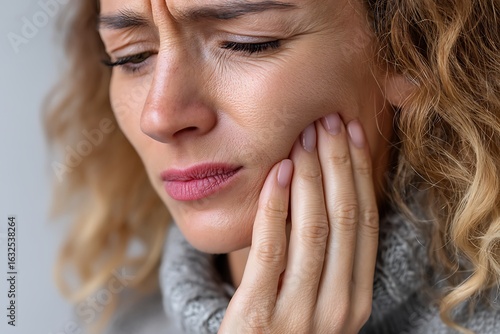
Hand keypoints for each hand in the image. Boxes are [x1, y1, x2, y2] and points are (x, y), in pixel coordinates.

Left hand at [219, 113, 378, 333]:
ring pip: (313, 228)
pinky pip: (271, 248)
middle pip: (345, 218)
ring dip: (309, 176)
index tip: (354, 135)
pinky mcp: (258, 315)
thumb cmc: (283, 327)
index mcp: (356, 298)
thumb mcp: (316, 297)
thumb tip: (329, 188)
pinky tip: (276, 173)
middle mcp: (338, 306)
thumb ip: (328, 257)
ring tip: (303, 138)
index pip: (366, 223)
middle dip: (338, 164)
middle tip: (329, 122)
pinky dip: (275, 206)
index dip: (361, 174)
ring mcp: (300, 313)